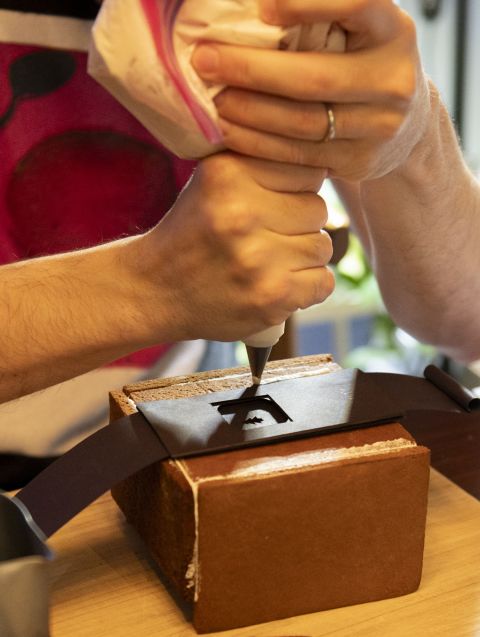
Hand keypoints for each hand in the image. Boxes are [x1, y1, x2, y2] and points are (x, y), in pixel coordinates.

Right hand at [134, 154, 333, 341]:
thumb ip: (261, 162)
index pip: (307, 170)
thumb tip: (326, 158)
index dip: (294, 190)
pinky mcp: (270, 297)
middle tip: (267, 237)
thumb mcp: (212, 180)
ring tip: (269, 262)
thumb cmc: (192, 232)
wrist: (154, 290)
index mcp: (227, 174)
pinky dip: (308, 287)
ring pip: (323, 246)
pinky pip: (324, 283)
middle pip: (317, 210)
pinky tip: (279, 284)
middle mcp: (241, 212)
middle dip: (298, 224)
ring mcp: (257, 258)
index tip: (271, 204)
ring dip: (303, 258)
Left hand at [192, 0, 430, 180]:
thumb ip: (325, 16)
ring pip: (302, 124)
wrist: (406, 125)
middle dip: (252, 71)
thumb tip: (258, 4)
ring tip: (213, 99)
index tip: (262, 9)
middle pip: (314, 79)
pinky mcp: (359, 162)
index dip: (308, 5)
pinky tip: (230, 131)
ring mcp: (380, 128)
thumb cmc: (364, 62)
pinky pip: (300, 155)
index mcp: (394, 31)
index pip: (357, 5)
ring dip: (249, 113)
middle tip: (205, 61)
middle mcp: (394, 80)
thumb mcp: (360, 29)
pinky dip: (259, 144)